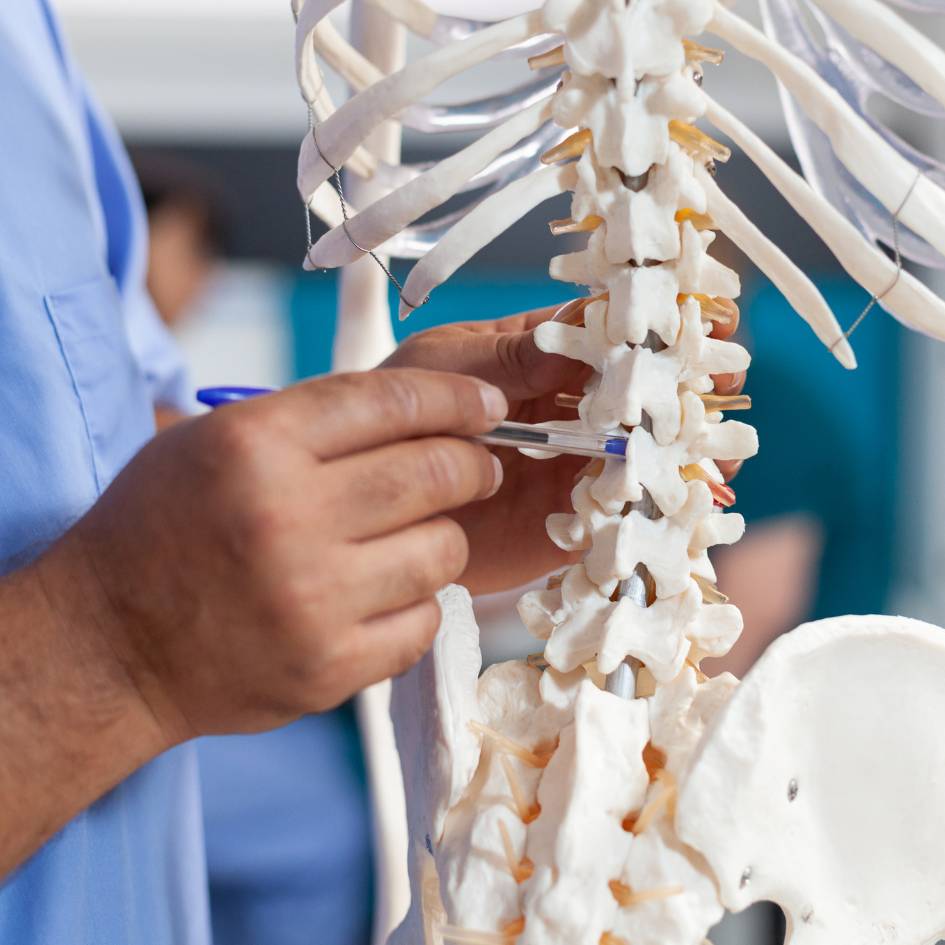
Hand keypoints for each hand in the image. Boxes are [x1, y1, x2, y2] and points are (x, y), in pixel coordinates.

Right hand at [41, 369, 507, 743]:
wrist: (107, 645)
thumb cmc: (161, 529)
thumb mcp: (215, 442)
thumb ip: (314, 421)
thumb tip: (426, 413)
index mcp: (256, 444)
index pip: (393, 400)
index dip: (458, 398)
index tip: (489, 405)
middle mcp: (287, 517)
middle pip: (435, 473)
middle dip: (475, 465)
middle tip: (480, 468)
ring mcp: (311, 600)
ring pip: (444, 551)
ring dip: (445, 537)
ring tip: (418, 537)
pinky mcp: (328, 668)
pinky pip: (425, 622)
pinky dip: (420, 603)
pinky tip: (389, 595)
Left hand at [384, 304, 745, 595]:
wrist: (369, 499)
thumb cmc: (397, 412)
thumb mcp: (446, 366)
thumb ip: (510, 355)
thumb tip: (578, 339)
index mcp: (540, 358)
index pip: (610, 335)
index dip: (657, 329)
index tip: (705, 323)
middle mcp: (564, 412)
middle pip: (639, 398)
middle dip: (684, 394)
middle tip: (723, 393)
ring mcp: (569, 469)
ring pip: (639, 458)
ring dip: (681, 457)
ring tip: (716, 458)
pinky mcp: (564, 524)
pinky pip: (615, 517)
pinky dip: (652, 514)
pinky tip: (688, 512)